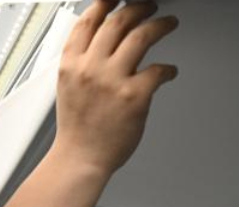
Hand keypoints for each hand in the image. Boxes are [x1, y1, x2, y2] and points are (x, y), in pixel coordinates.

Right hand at [53, 0, 178, 173]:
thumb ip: (82, 64)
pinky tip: (170, 71)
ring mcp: (113, 81)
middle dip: (139, 8)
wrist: (80, 159)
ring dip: (160, 25)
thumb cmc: (77, 130)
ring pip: (142, 36)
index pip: (88, 21)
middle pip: (118, 21)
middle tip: (150, 7)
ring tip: (168, 24)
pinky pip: (159, 70)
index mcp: (71, 65)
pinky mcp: (134, 96)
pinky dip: (169, 68)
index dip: (105, 4)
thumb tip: (101, 45)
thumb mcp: (68, 89)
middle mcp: (91, 68)